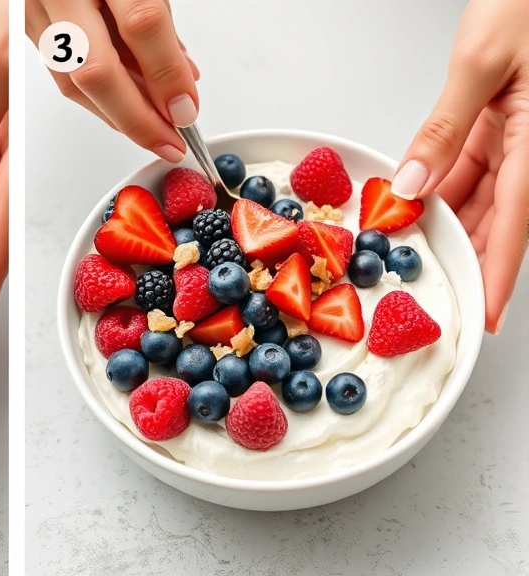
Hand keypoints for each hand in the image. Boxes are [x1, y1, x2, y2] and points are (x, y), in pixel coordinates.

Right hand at [26, 0, 199, 162]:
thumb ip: (156, 20)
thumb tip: (180, 80)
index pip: (140, 22)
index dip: (167, 74)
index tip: (186, 110)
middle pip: (95, 68)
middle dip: (137, 117)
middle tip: (169, 138)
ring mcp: (29, 5)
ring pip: (72, 78)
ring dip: (117, 113)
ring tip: (154, 127)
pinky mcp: (16, 21)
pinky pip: (58, 71)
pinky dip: (95, 95)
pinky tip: (123, 104)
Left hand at [392, 0, 528, 333]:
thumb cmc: (528, 4)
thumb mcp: (479, 65)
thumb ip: (445, 129)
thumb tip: (412, 186)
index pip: (518, 223)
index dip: (498, 273)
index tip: (485, 312)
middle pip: (500, 217)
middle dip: (467, 253)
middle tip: (435, 286)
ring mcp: (520, 136)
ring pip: (483, 196)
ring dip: (449, 221)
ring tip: (413, 249)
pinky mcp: (502, 123)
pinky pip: (473, 167)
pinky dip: (444, 187)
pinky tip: (417, 204)